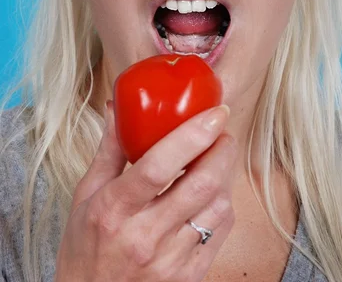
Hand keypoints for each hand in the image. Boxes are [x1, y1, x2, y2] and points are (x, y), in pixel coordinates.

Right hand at [54, 101, 237, 280]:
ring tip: (217, 159)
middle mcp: (145, 236)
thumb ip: (108, 151)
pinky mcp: (189, 276)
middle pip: (201, 184)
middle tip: (222, 132)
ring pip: (217, 206)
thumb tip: (117, 108)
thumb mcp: (86, 197)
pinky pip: (221, 231)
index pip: (158, 166)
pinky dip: (223, 204)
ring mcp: (170, 260)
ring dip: (225, 175)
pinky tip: (213, 193)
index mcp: (114, 210)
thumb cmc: (85, 249)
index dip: (192, 135)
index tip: (214, 113)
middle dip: (222, 149)